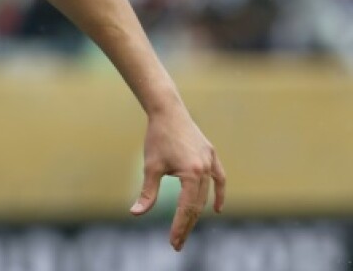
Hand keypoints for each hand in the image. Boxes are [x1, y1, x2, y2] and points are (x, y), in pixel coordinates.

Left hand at [130, 107, 225, 250]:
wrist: (168, 111)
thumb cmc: (157, 138)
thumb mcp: (150, 167)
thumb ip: (147, 192)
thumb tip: (136, 213)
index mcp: (192, 174)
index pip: (186, 209)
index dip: (179, 227)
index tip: (173, 242)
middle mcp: (206, 170)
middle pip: (198, 205)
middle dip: (187, 225)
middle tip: (177, 242)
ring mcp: (211, 162)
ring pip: (207, 194)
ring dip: (198, 212)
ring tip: (187, 228)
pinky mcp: (212, 155)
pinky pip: (219, 179)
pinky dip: (218, 194)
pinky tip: (216, 208)